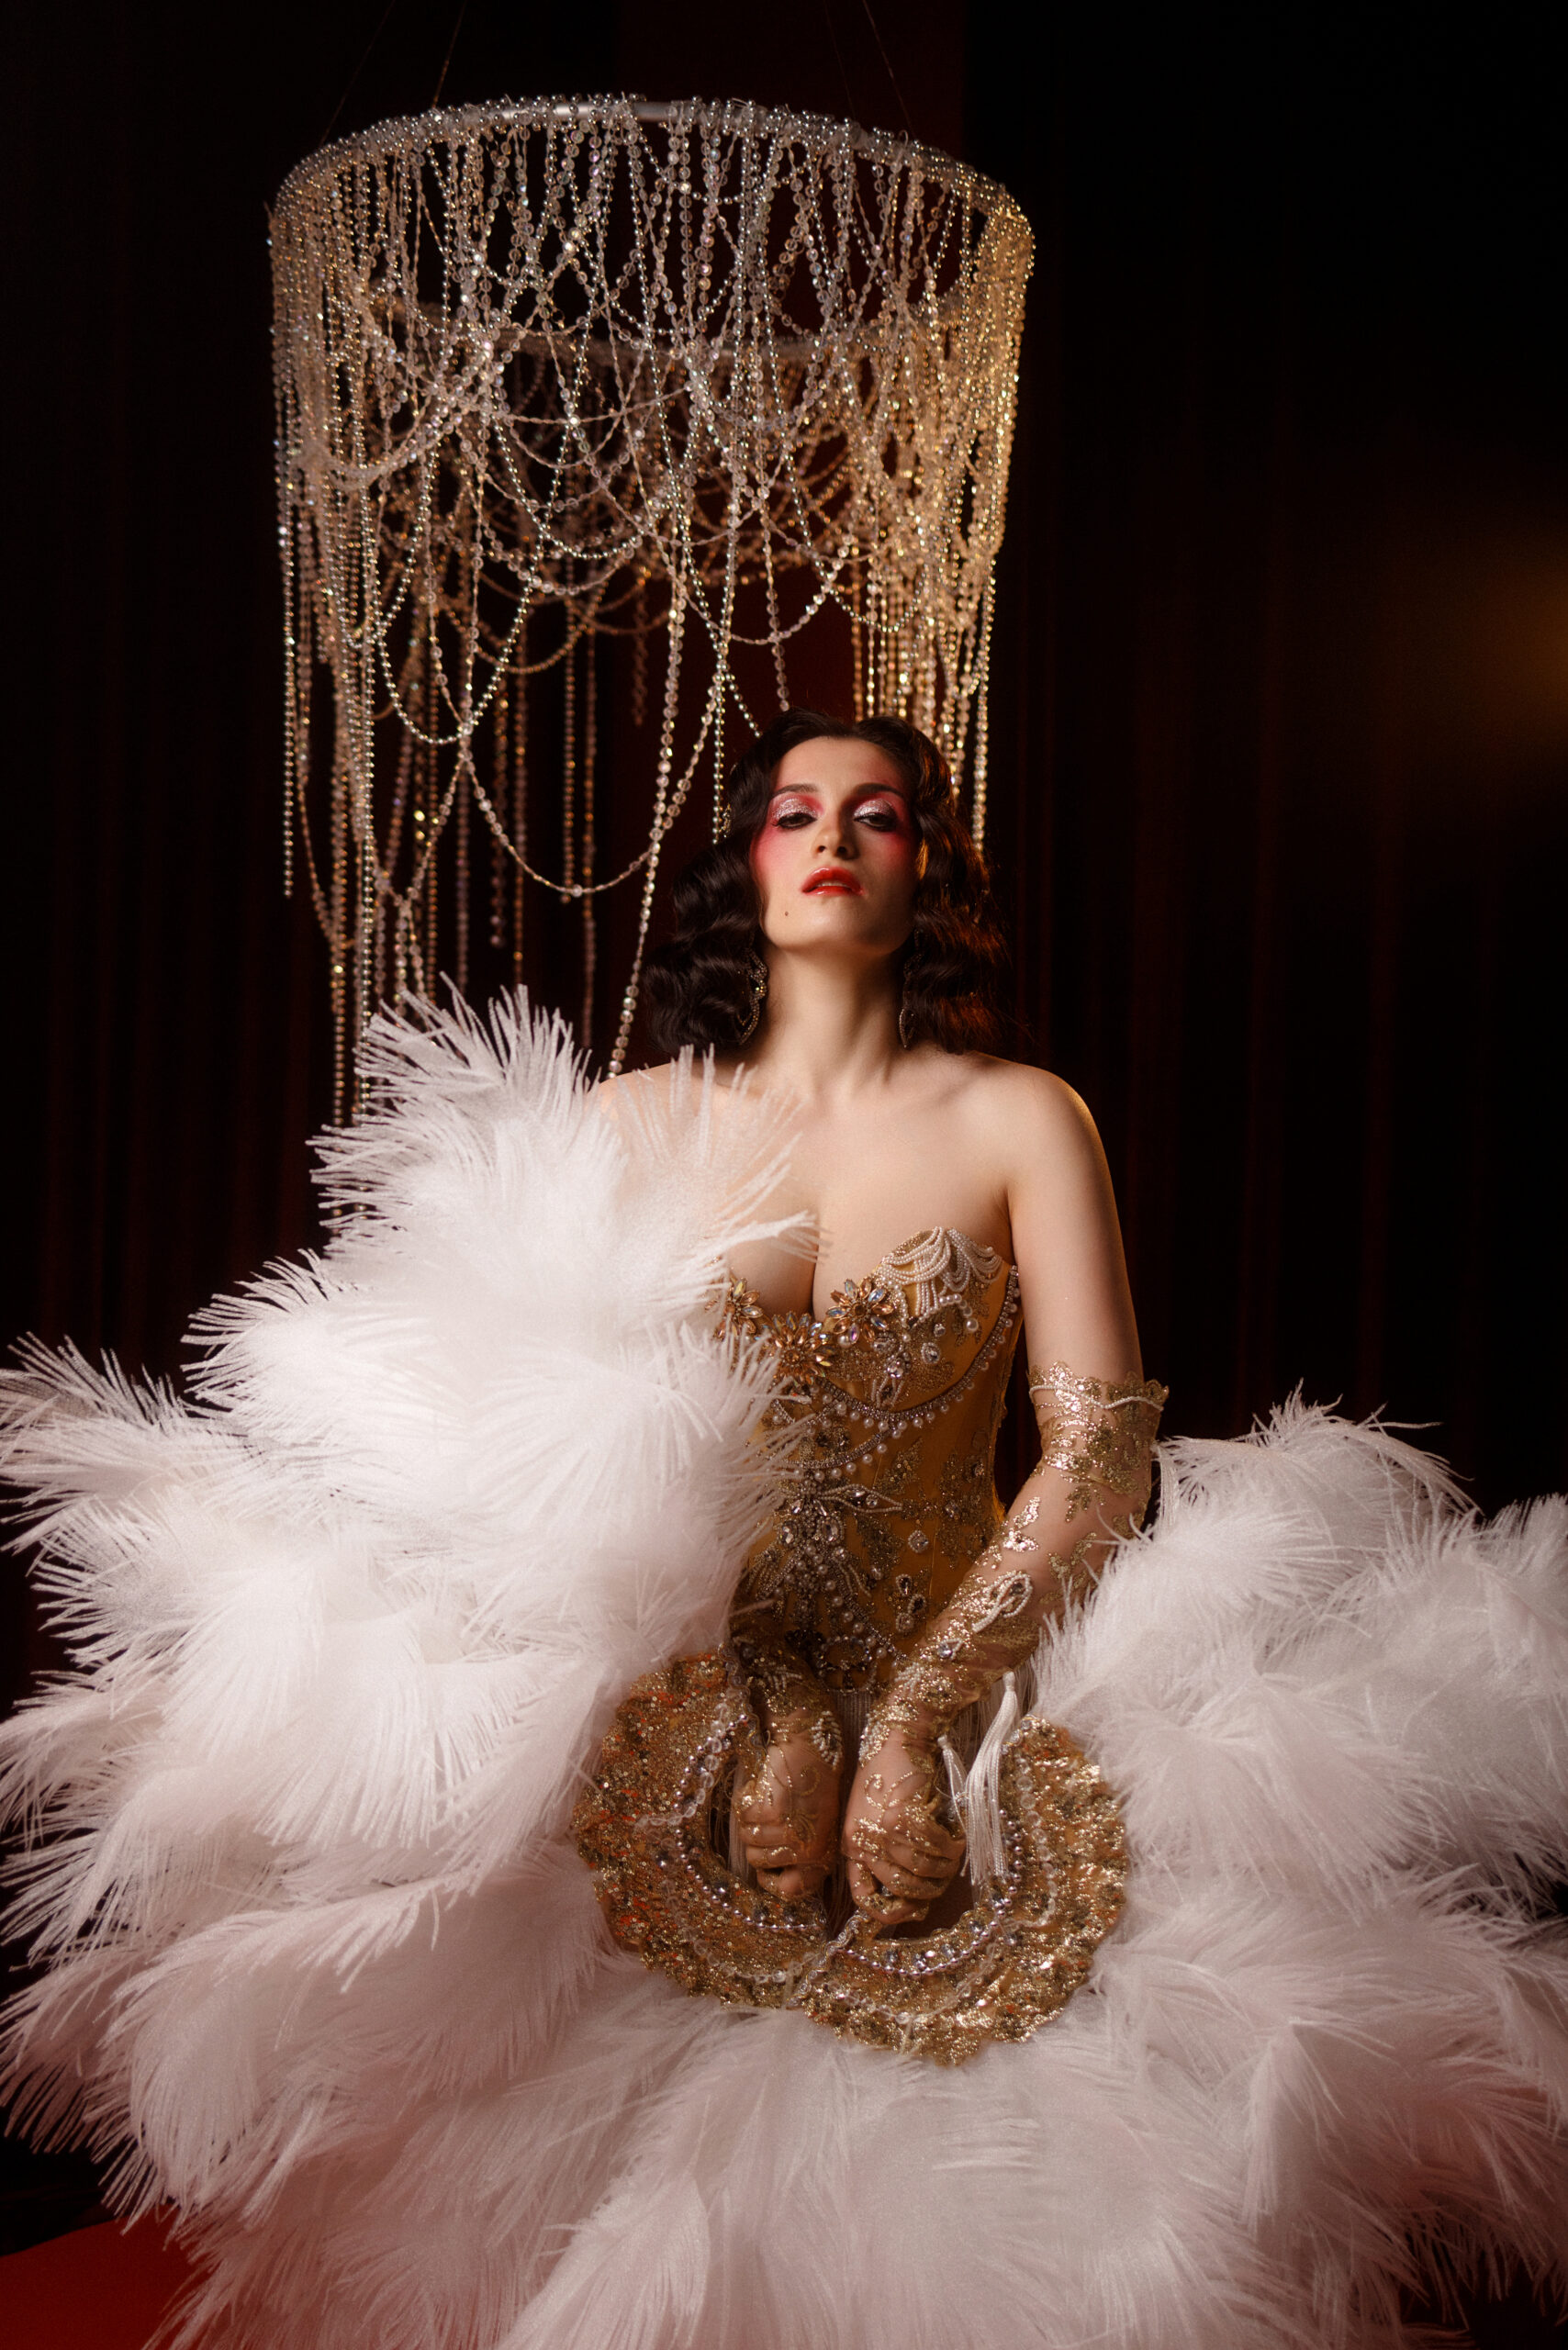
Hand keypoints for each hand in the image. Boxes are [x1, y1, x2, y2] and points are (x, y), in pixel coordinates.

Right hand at [734, 1728, 840, 1898]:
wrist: (813, 1749)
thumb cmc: (816, 1789)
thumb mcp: (819, 1828)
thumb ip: (803, 1859)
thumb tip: (781, 1886)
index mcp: (820, 1856)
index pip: (787, 1890)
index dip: (771, 1880)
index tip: (766, 1870)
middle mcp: (805, 1849)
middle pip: (757, 1861)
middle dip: (758, 1841)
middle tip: (770, 1818)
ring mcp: (787, 1831)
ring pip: (747, 1839)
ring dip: (751, 1820)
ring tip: (768, 1801)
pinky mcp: (771, 1812)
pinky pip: (743, 1817)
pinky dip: (746, 1801)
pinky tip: (761, 1789)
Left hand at [841, 1728, 965, 1928]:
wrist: (896, 1739)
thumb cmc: (891, 1777)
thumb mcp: (878, 1820)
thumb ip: (890, 1855)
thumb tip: (918, 1902)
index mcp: (853, 1846)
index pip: (865, 1898)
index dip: (892, 1912)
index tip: (916, 1908)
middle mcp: (862, 1843)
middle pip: (902, 1888)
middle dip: (930, 1887)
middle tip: (945, 1873)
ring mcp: (880, 1831)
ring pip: (922, 1869)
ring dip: (945, 1865)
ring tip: (954, 1852)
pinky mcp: (901, 1816)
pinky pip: (934, 1846)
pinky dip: (951, 1844)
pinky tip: (956, 1836)